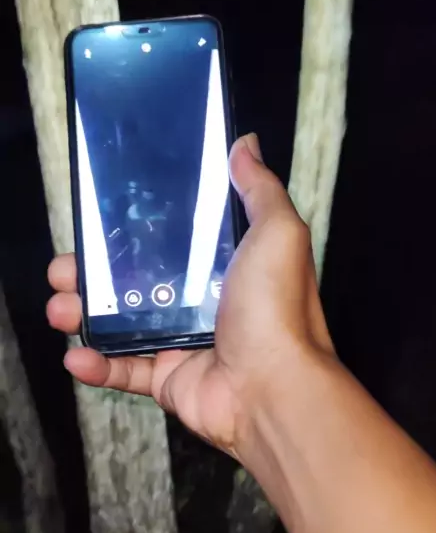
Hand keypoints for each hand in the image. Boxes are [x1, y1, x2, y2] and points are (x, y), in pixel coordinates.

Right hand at [47, 134, 332, 466]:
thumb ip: (259, 189)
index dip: (133, 229)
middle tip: (66, 268)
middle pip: (136, 280)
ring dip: (84, 315)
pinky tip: (75, 355)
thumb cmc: (277, 308)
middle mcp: (201, 301)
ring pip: (121, 324)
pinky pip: (123, 370)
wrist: (273, 387)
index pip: (171, 241)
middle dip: (94, 274)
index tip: (100, 220)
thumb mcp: (278, 233)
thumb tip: (245, 145)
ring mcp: (182, 341)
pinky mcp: (167, 378)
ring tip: (60, 307)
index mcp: (224, 266)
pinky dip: (95, 365)